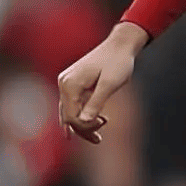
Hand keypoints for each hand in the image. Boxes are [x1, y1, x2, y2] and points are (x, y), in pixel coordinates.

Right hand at [57, 23, 146, 143]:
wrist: (120, 45)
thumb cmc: (118, 63)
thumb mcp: (110, 84)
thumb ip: (96, 102)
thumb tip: (85, 121)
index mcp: (70, 84)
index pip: (71, 115)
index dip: (85, 126)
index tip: (105, 121)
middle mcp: (64, 83)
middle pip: (67, 115)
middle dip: (82, 129)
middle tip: (99, 140)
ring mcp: (67, 82)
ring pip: (69, 111)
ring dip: (82, 125)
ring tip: (97, 138)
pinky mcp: (73, 83)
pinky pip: (73, 104)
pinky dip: (82, 115)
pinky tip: (92, 123)